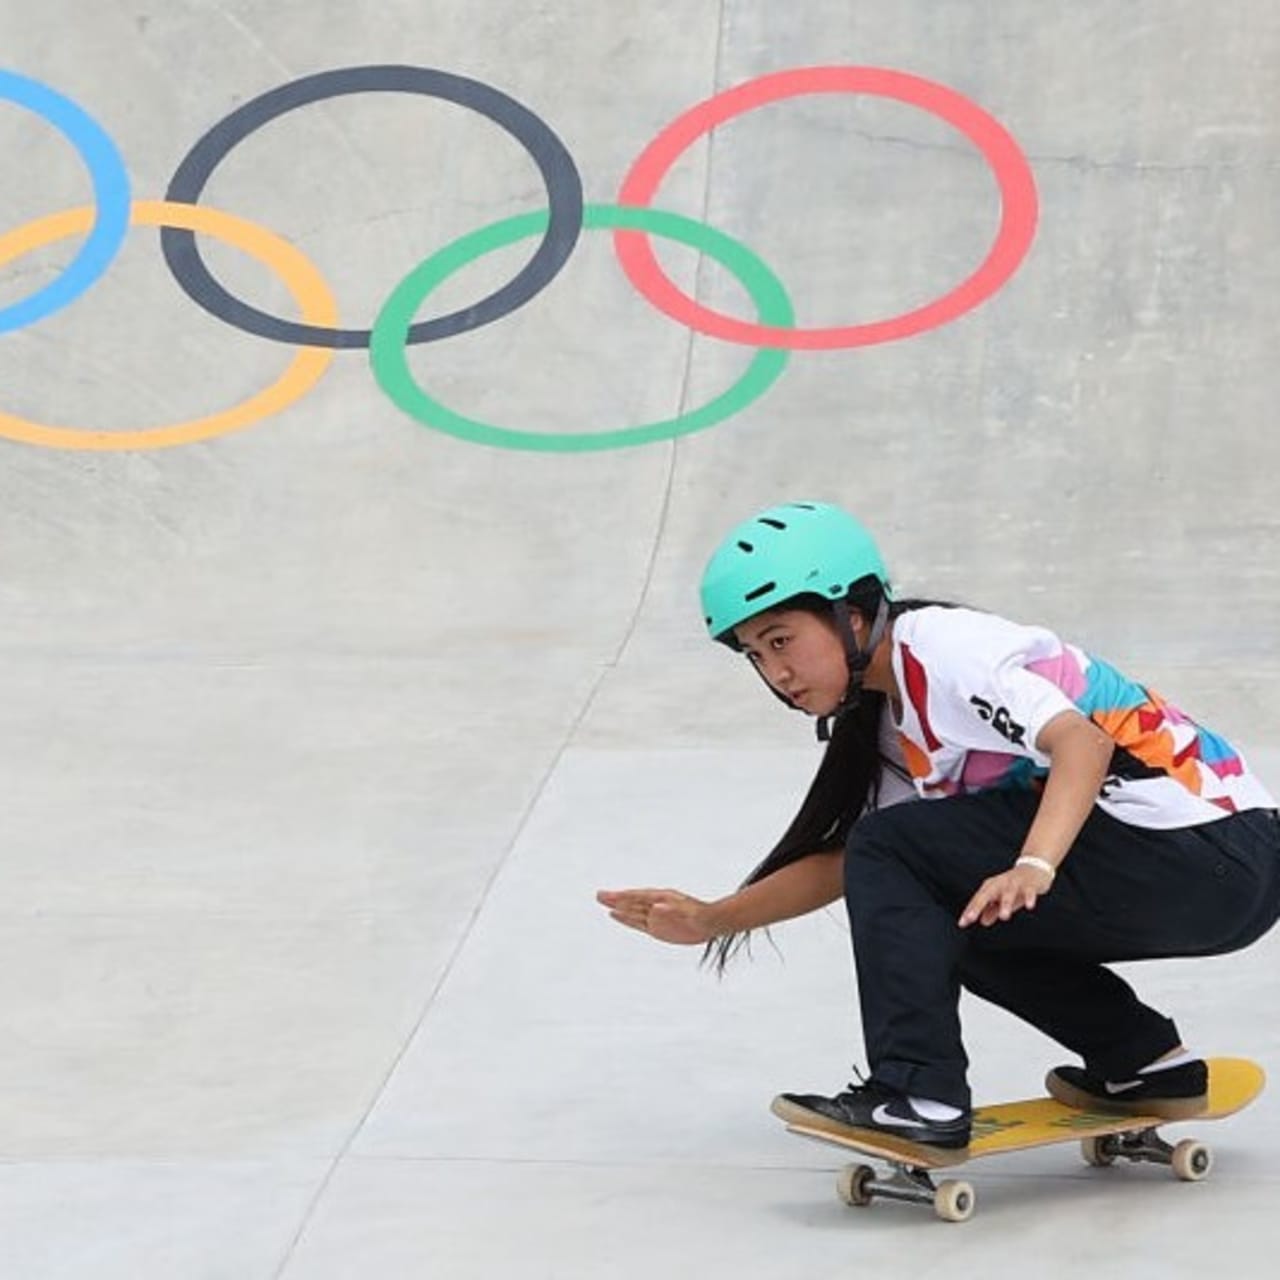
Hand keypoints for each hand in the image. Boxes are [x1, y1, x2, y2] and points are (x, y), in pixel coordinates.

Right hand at [596, 888, 715, 944]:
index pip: (638, 897)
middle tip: (598, 895)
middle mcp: (655, 906)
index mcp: (661, 899)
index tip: (607, 895)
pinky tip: (616, 916)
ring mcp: (654, 917)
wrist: (709, 923)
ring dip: (618, 908)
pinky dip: (625, 919)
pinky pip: (636, 923)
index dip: (623, 896)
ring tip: (604, 904)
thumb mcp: (688, 913)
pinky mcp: (656, 929)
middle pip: (631, 903)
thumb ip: (672, 911)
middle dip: (615, 900)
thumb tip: (655, 909)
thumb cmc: (700, 915)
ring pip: (632, 912)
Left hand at [959, 864, 1052, 928]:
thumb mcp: (1001, 899)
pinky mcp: (1029, 884)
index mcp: (991, 887)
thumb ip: (992, 910)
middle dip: (978, 906)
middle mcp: (1000, 883)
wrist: (1034, 869)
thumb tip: (983, 921)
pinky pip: (1029, 891)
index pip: (977, 900)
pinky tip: (1029, 906)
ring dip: (1005, 904)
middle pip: (987, 894)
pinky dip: (1029, 897)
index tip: (962, 923)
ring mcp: (1014, 882)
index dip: (970, 911)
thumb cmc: (1014, 886)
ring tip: (1003, 917)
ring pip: (1008, 892)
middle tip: (971, 918)